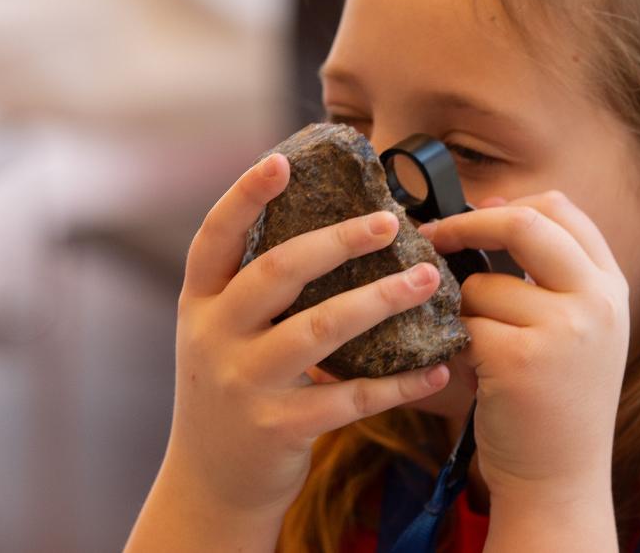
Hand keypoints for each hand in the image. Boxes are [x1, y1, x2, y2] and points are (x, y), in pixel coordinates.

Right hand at [130, 153, 450, 550]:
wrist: (211, 481)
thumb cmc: (235, 387)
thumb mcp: (224, 332)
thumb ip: (258, 287)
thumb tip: (333, 227)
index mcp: (202, 302)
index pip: (215, 236)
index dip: (245, 195)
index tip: (282, 158)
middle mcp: (214, 336)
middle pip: (277, 272)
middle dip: (337, 242)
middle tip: (390, 221)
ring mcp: (244, 383)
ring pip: (319, 329)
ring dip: (380, 300)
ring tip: (429, 279)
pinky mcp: (278, 427)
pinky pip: (349, 397)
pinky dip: (398, 383)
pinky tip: (437, 369)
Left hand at [419, 191, 629, 506]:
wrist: (560, 478)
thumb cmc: (555, 401)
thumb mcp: (579, 329)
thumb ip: (550, 273)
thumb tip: (491, 207)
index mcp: (610, 287)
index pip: (562, 209)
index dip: (510, 204)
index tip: (475, 215)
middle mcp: (597, 302)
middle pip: (525, 222)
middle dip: (467, 224)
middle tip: (432, 237)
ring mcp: (564, 329)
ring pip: (483, 283)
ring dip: (462, 308)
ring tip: (479, 348)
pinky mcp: (522, 358)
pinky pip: (465, 324)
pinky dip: (455, 343)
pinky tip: (472, 371)